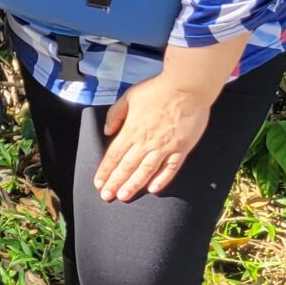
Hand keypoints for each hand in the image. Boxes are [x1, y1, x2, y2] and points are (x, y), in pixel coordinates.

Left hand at [93, 69, 218, 201]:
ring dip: (134, 185)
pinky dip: (162, 179)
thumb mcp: (129, 97)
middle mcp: (146, 141)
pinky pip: (170, 168)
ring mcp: (165, 147)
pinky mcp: (181, 148)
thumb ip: (116, 115)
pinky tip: (153, 189)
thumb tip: (108, 131)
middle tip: (106, 196)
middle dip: (115, 182)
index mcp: (132, 129)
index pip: (114, 155)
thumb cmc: (157, 90)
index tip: (98, 182)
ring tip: (123, 196)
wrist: (186, 88)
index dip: (105, 170)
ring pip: (146, 171)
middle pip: (127, 166)